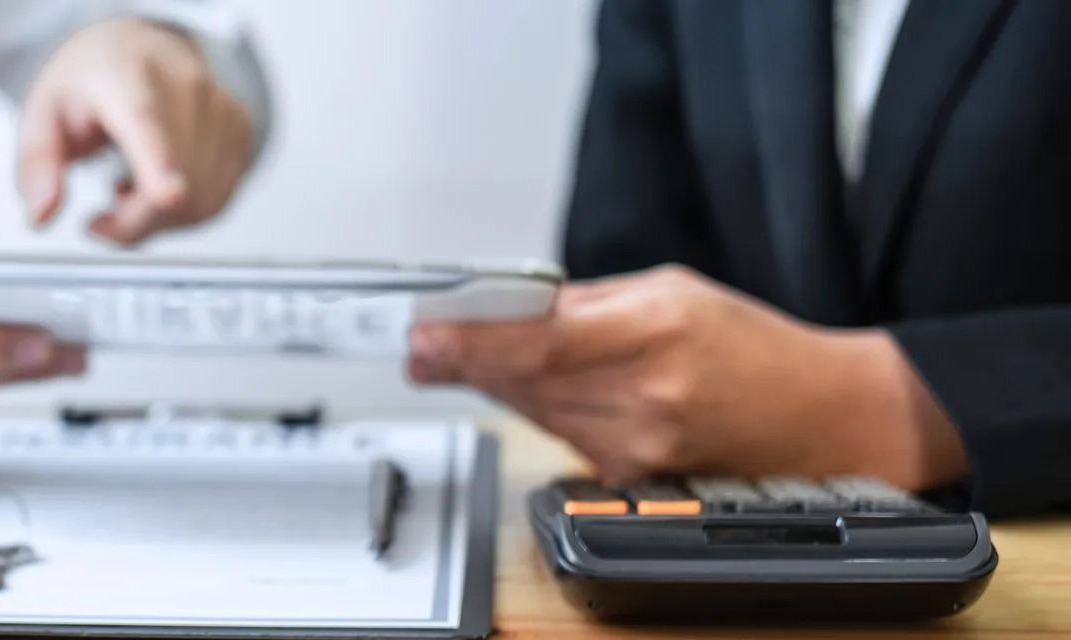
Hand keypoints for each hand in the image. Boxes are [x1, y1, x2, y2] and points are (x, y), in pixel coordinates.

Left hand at [18, 18, 254, 245]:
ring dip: (158, 219)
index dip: (160, 162)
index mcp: (125, 74)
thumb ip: (38, 164)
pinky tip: (160, 184)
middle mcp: (183, 85)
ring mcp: (219, 109)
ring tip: (130, 188)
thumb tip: (41, 213)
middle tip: (103, 215)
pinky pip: (216, 201)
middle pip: (174, 184)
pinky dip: (184, 212)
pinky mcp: (241, 133)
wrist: (140, 51)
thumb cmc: (94, 82)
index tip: (168, 194)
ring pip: (200, 201)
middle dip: (133, 222)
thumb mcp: (43, 114)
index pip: (147, 121)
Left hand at [407, 265, 966, 489]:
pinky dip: (537, 409)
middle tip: (421, 347)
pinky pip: (559, 436)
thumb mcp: (672, 290)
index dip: (472, 342)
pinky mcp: (631, 476)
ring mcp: (637, 445)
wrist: (820, 417)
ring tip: (464, 357)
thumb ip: (586, 300)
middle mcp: (645, 395)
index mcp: (657, 331)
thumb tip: (507, 306)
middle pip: (525, 381)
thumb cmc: (750, 346)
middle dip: (464, 362)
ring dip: (495, 384)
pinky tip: (532, 389)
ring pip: (533, 410)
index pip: (541, 341)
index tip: (425, 336)